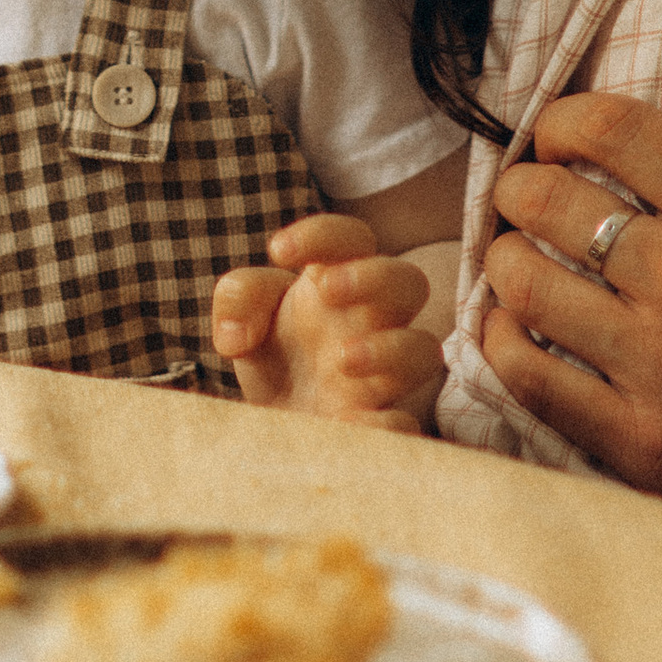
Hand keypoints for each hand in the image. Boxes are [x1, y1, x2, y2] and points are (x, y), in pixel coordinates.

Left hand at [212, 213, 445, 431]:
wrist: (277, 426)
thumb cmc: (275, 357)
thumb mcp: (243, 319)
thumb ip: (239, 299)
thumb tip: (238, 331)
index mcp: (338, 284)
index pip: (353, 239)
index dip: (322, 234)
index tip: (277, 251)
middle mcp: (371, 322)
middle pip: (409, 281)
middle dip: (373, 279)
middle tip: (325, 291)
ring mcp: (381, 374)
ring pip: (424, 349)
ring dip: (388, 350)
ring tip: (342, 360)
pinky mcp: (377, 423)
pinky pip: (403, 421)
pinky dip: (380, 422)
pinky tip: (343, 421)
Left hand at [474, 44, 661, 568]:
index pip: (614, 130)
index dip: (566, 117)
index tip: (560, 130)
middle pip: (549, 200)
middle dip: (524, 185)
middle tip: (527, 192)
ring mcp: (655, 366)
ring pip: (523, 283)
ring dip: (504, 259)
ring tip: (511, 256)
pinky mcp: (635, 441)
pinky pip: (528, 375)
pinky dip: (503, 343)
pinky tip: (509, 331)